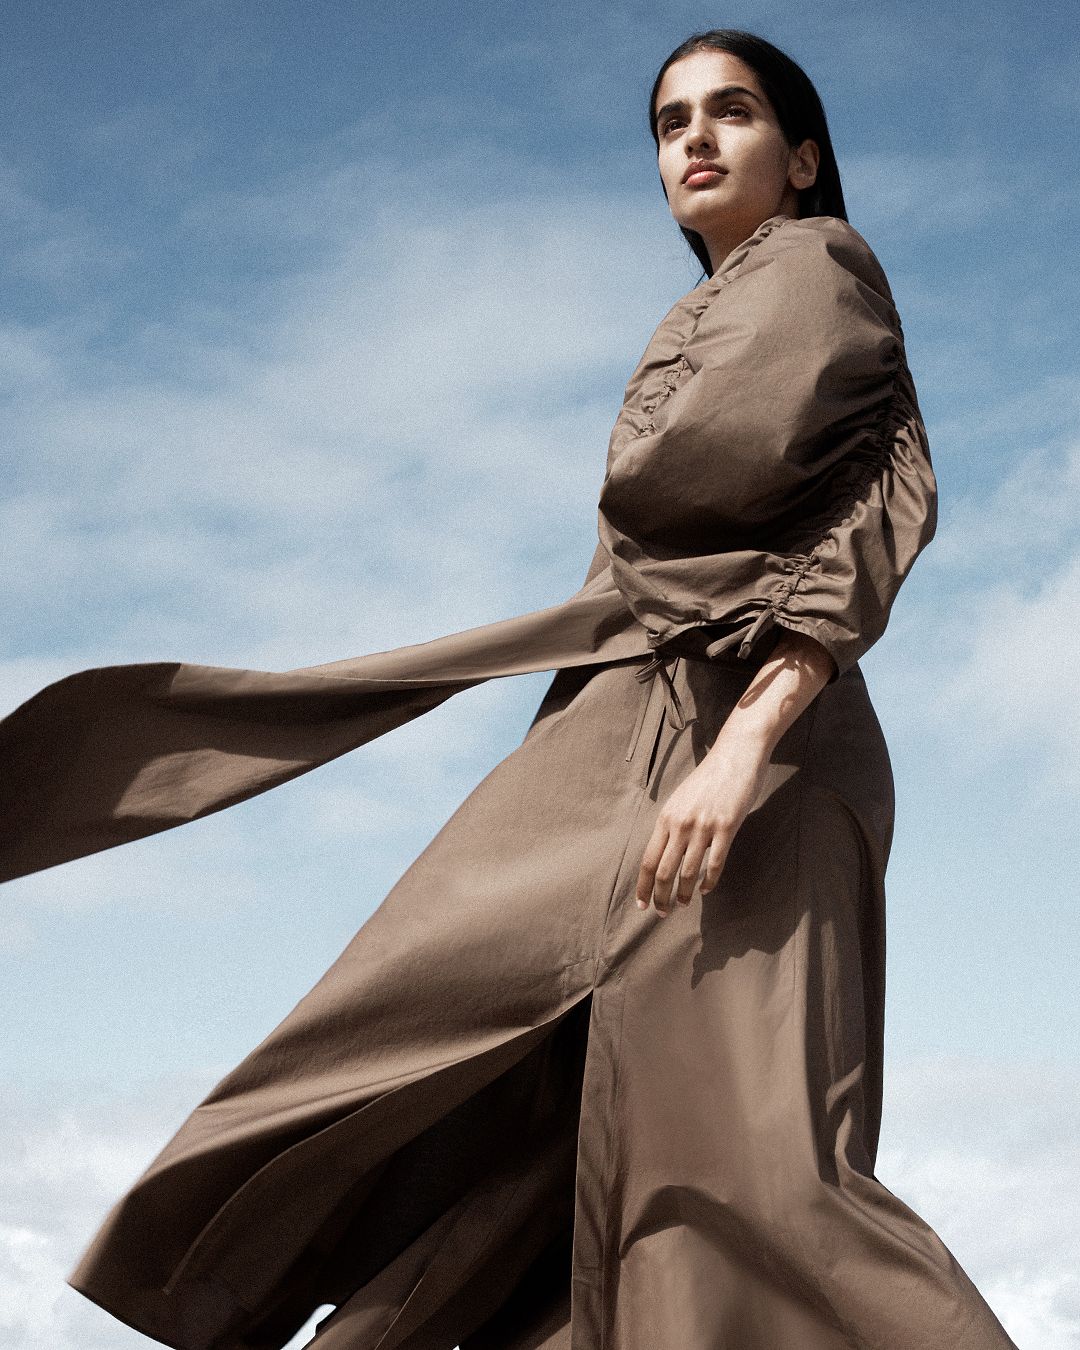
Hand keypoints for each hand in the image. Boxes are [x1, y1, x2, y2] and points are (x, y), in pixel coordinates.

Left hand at [635, 735, 768, 916]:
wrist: (735, 755)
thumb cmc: (708, 779)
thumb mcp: (681, 800)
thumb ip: (672, 825)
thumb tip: (664, 853)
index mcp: (666, 817)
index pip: (649, 860)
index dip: (644, 886)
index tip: (641, 903)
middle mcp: (681, 824)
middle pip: (664, 871)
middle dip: (660, 896)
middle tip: (662, 913)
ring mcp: (704, 826)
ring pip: (688, 872)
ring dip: (683, 894)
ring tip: (682, 904)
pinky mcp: (727, 827)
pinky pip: (715, 864)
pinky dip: (708, 882)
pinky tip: (705, 890)